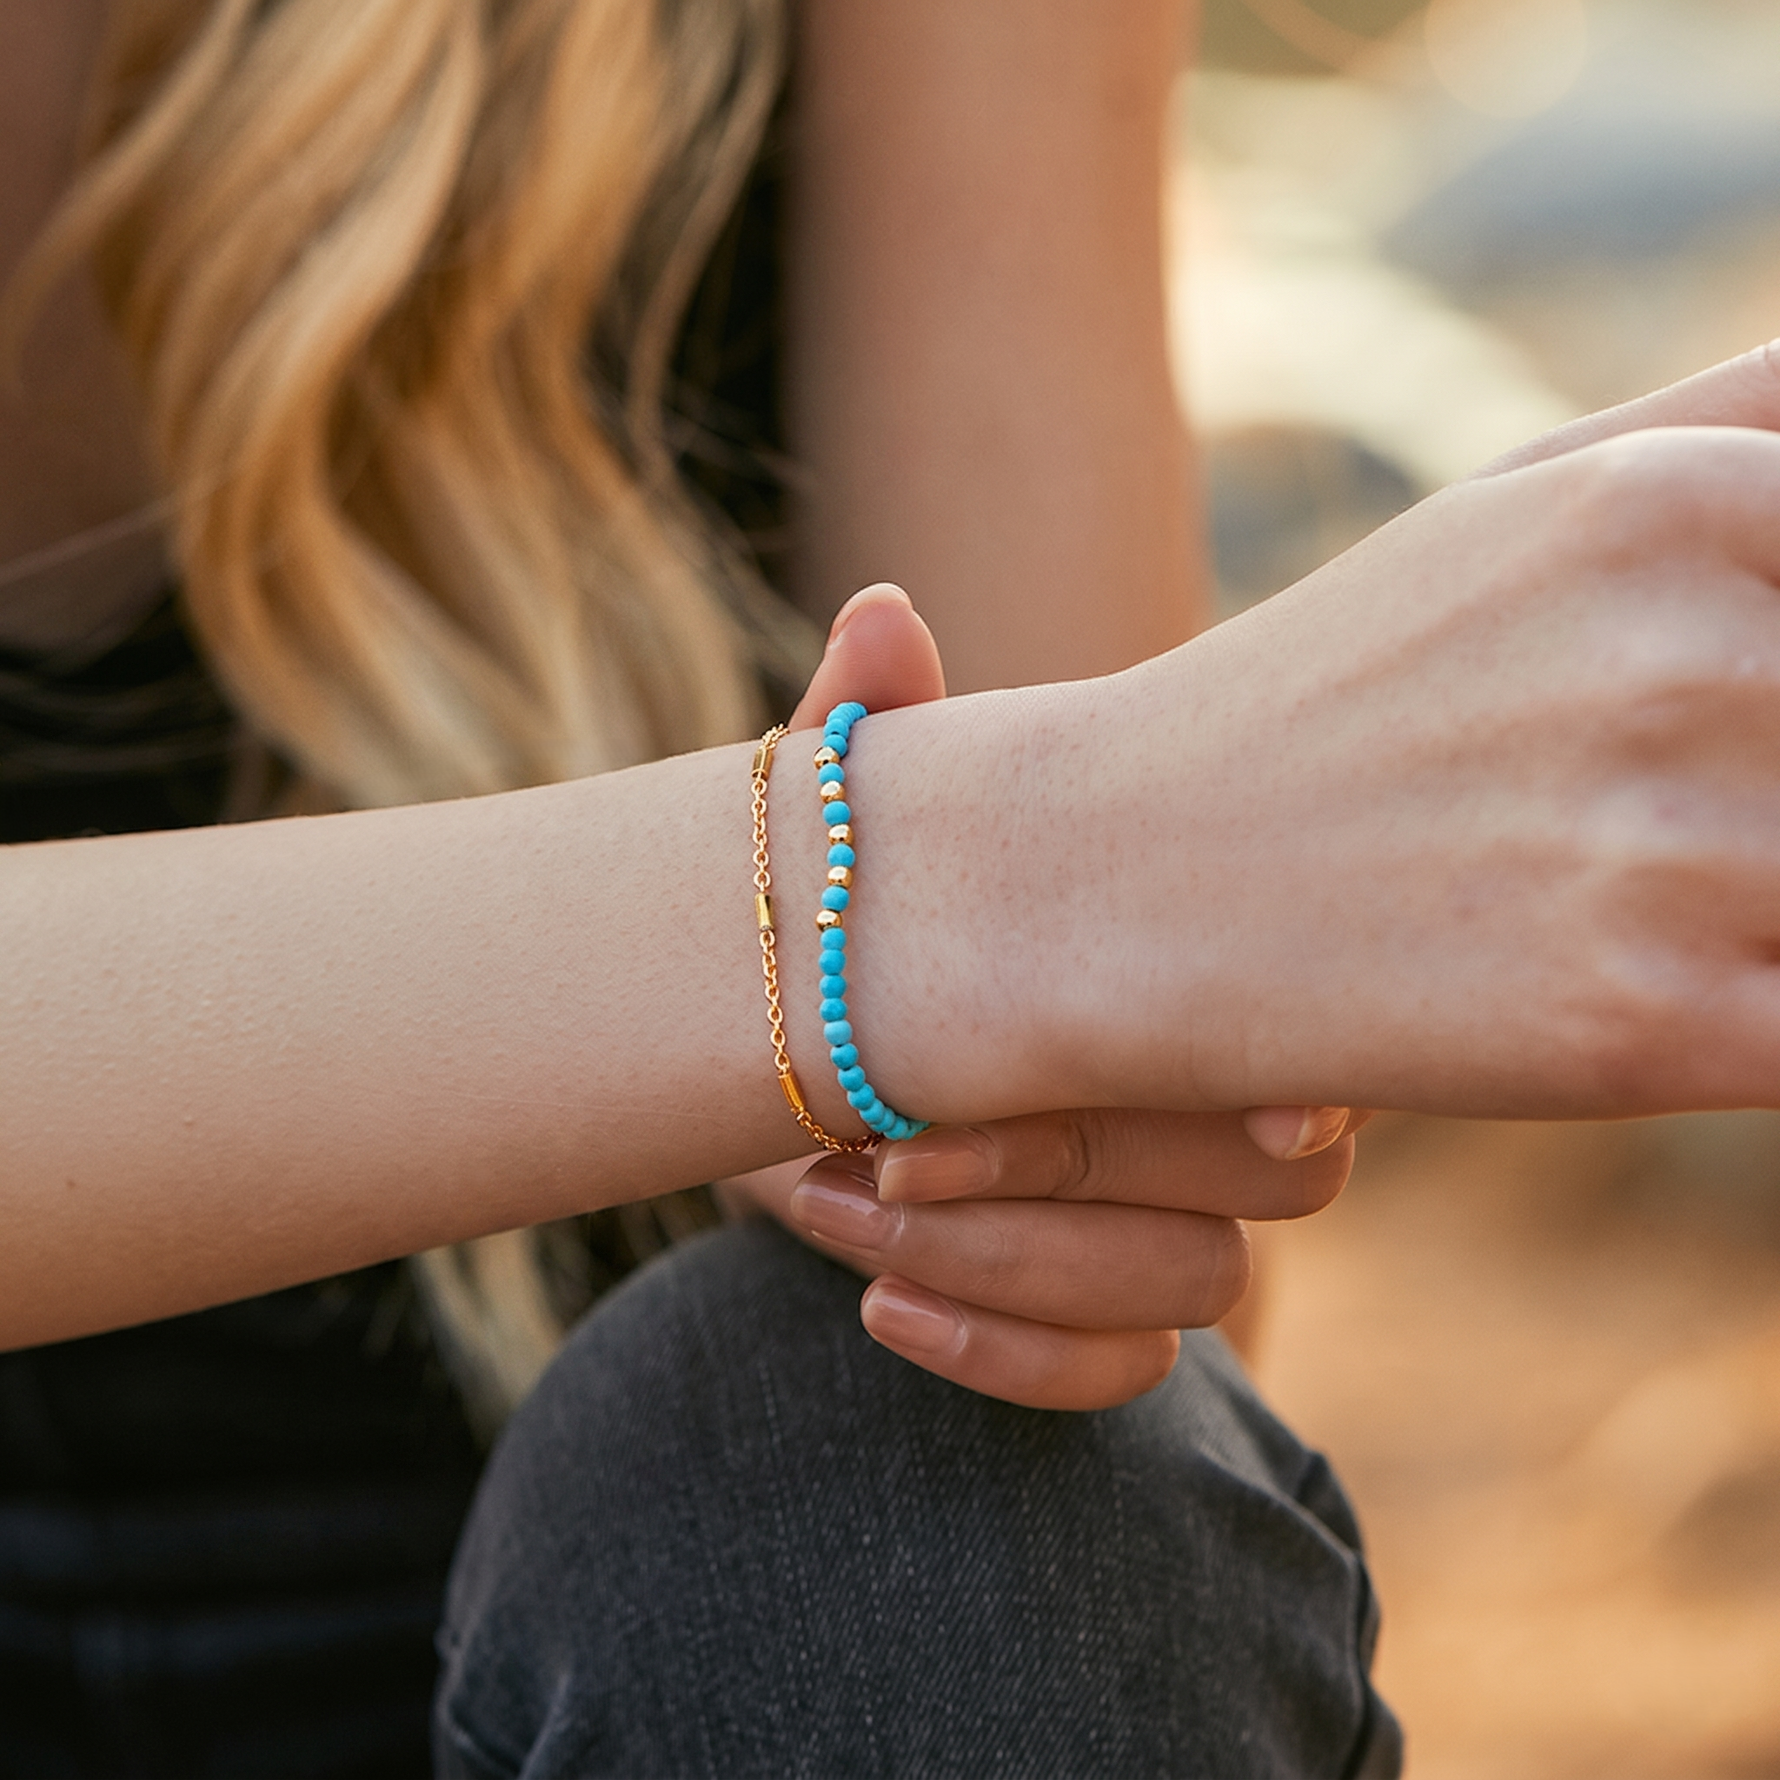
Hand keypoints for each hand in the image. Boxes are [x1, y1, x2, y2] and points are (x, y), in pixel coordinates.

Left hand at [722, 583, 1358, 1408]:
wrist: (789, 1072)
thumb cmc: (850, 934)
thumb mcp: (850, 836)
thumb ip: (870, 742)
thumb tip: (880, 614)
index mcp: (1190, 978)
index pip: (1323, 1026)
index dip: (1310, 1075)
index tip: (1270, 1110)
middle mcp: (1212, 1109)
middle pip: (1249, 1179)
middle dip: (1062, 1163)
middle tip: (886, 1146)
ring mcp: (1170, 1224)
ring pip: (1190, 1282)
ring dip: (1004, 1259)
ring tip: (830, 1204)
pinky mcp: (1104, 1322)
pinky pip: (1120, 1375)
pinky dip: (1007, 1356)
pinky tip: (881, 1308)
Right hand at [916, 344, 1779, 1124]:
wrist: (1114, 878)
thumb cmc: (1337, 695)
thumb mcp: (1527, 502)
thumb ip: (1748, 416)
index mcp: (1675, 504)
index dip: (1773, 693)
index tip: (1707, 732)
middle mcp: (1684, 658)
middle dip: (1759, 793)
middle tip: (1617, 816)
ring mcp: (1659, 846)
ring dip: (1754, 914)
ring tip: (1608, 904)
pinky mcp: (1634, 1026)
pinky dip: (1754, 1025)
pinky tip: (1639, 997)